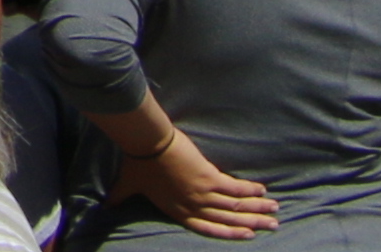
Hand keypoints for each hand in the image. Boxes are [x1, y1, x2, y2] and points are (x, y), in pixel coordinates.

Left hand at [120, 127, 279, 240]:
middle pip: (228, 219)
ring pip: (236, 206)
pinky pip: (235, 188)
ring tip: (275, 212)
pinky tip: (263, 192)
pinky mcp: (209, 178)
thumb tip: (105, 205)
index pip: (208, 228)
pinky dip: (249, 191)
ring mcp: (203, 194)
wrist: (145, 144)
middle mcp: (193, 206)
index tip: (247, 235)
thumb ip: (120, 198)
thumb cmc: (136, 164)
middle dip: (252, 224)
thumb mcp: (128, 186)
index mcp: (178, 211)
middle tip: (272, 226)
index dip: (229, 233)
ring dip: (257, 209)